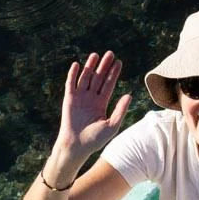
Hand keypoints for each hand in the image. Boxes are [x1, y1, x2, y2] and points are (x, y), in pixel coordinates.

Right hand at [50, 52, 133, 179]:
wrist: (77, 146)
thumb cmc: (95, 140)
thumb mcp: (112, 125)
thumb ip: (120, 110)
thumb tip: (129, 95)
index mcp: (101, 104)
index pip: (109, 84)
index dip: (114, 73)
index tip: (119, 62)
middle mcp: (91, 98)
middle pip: (98, 78)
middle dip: (104, 66)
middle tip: (110, 53)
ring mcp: (79, 98)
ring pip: (86, 78)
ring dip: (90, 66)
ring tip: (95, 55)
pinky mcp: (69, 99)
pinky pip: (71, 84)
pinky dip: (73, 74)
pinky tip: (77, 65)